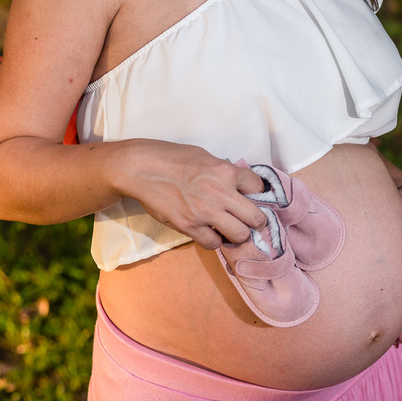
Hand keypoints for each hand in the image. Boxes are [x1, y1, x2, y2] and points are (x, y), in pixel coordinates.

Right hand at [120, 142, 270, 249]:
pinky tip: (211, 233)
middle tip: (253, 223)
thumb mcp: (206, 157)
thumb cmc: (173, 158)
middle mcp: (221, 193)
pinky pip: (213, 243)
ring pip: (239, 235)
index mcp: (226, 172)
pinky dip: (214, 241)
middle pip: (256, 218)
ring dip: (238, 234)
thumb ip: (224, 172)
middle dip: (257, 222)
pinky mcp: (189, 226)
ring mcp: (205, 212)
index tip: (254, 198)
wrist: (143, 168)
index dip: (258, 194)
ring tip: (232, 230)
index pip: (258, 187)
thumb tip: (238, 184)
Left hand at [384, 158, 401, 346]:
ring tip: (395, 338)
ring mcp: (397, 247)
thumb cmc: (383, 177)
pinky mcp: (383, 248)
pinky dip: (387, 294)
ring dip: (400, 309)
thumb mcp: (401, 186)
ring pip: (400, 284)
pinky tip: (380, 310)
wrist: (363, 166)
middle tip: (400, 340)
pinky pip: (387, 275)